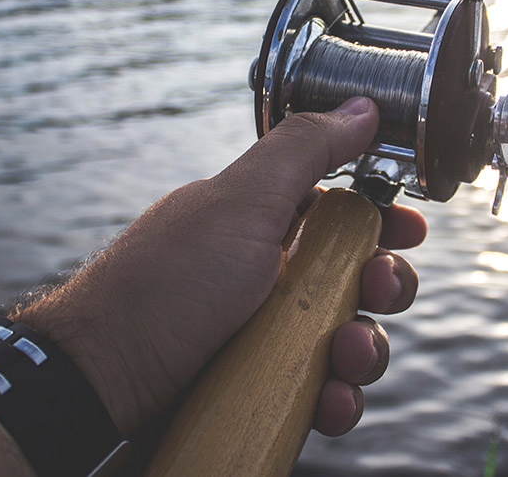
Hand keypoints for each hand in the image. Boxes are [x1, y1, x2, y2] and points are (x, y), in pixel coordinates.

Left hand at [17, 96, 426, 441]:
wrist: (98, 382)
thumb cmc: (164, 286)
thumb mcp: (240, 204)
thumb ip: (306, 151)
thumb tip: (362, 105)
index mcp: (263, 221)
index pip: (341, 210)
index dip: (382, 218)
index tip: (410, 230)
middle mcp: (268, 274)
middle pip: (356, 277)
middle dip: (383, 286)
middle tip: (378, 290)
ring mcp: (264, 333)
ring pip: (347, 338)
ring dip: (365, 349)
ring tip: (344, 359)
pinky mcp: (260, 387)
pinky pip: (318, 391)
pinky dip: (333, 398)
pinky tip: (325, 402)